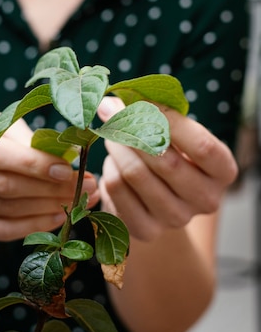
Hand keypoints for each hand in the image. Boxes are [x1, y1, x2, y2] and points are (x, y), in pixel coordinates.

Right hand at [0, 111, 99, 241]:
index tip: (70, 170)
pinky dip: (31, 226)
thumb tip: (70, 153)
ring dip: (47, 209)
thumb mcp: (0, 124)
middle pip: (5, 186)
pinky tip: (57, 219)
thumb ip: (28, 138)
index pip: (0, 153)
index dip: (35, 164)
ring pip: (6, 211)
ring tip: (79, 203)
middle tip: (87, 187)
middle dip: (51, 189)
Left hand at [97, 97, 237, 241]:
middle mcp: (206, 199)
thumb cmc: (172, 152)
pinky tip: (113, 162)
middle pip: (164, 160)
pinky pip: (116, 189)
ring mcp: (177, 218)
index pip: (201, 146)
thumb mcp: (176, 132)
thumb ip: (154, 112)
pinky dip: (108, 169)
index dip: (168, 120)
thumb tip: (111, 102)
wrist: (161, 197)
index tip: (140, 101)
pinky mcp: (146, 230)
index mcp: (223, 171)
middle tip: (113, 114)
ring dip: (116, 147)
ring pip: (134, 173)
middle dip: (132, 129)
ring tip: (113, 136)